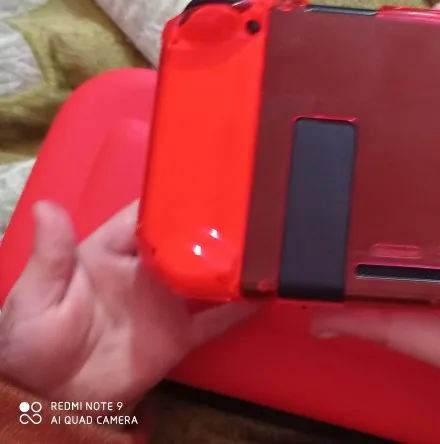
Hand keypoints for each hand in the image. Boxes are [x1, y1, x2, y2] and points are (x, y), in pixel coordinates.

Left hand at [0, 201, 257, 406]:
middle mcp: (144, 272)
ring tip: (265, 242)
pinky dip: (240, 307)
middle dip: (214, 225)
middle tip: (247, 207)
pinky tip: (265, 292)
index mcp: (109, 253)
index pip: (144, 217)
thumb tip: (48, 206)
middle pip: (185, 241)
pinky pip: (216, 319)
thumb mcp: (35, 297)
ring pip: (207, 275)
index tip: (203, 181)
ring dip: (233, 261)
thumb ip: (50, 255)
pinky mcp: (180, 336)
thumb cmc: (33, 343)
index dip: (171, 199)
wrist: (50, 399)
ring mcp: (165, 303)